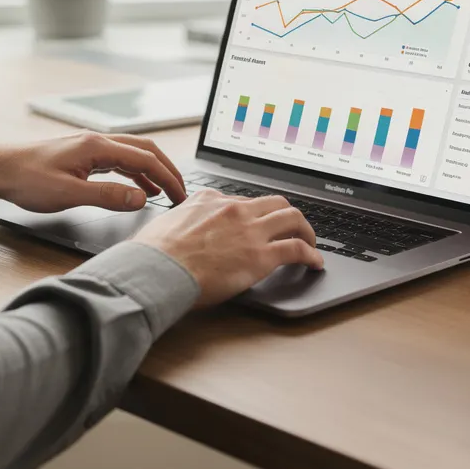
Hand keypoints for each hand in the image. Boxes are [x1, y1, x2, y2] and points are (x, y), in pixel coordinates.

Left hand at [0, 132, 186, 213]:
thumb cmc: (25, 179)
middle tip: (182, 193)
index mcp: (97, 146)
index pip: (146, 159)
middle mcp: (98, 141)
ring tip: (167, 193)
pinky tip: (139, 189)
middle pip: (146, 151)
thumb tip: (141, 198)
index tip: (182, 197)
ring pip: (134, 155)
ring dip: (153, 172)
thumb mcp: (68, 194)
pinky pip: (119, 161)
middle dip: (168, 171)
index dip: (168, 178)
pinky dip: (135, 174)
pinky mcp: (84, 155)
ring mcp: (91, 147)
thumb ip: (107, 196)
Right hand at [134, 189, 323, 307]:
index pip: (243, 200)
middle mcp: (234, 209)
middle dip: (288, 214)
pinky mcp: (261, 256)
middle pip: (275, 202)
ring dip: (306, 230)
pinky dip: (311, 254)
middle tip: (293, 227)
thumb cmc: (154, 253)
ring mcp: (250, 231)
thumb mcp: (167, 222)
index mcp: (210, 199)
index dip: (255, 213)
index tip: (259, 222)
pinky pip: (297, 249)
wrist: (157, 269)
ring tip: (310, 241)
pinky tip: (315, 262)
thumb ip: (184, 220)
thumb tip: (181, 229)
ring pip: (293, 218)